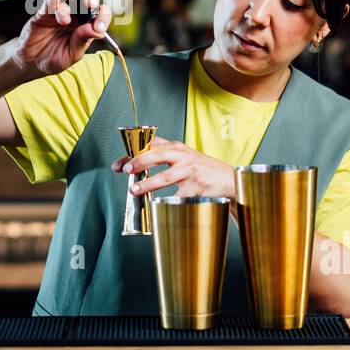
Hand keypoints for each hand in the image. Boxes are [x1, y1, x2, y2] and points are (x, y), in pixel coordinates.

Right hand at [12, 0, 111, 77]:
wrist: (31, 62)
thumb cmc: (54, 58)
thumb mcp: (72, 54)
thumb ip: (83, 41)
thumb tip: (98, 30)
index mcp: (86, 24)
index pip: (100, 13)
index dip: (103, 16)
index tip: (99, 27)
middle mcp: (75, 14)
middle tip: (90, 4)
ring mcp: (59, 11)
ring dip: (69, 4)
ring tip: (64, 21)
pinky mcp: (43, 12)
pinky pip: (49, 2)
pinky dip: (52, 0)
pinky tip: (54, 1)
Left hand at [111, 137, 235, 200]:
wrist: (230, 180)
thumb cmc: (204, 170)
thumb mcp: (185, 157)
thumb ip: (165, 157)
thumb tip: (137, 165)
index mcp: (177, 147)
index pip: (151, 145)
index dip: (132, 153)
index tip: (119, 164)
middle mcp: (183, 156)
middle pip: (156, 155)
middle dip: (139, 162)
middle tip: (126, 170)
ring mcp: (191, 171)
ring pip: (165, 176)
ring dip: (147, 184)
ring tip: (134, 190)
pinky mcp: (197, 186)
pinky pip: (178, 196)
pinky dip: (166, 201)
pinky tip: (157, 205)